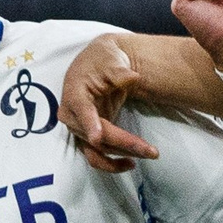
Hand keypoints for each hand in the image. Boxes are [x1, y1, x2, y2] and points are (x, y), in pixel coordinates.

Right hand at [62, 35, 158, 173]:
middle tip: (151, 151)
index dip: (90, 125)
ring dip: (122, 156)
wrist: (99, 64)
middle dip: (124, 143)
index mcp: (74, 93)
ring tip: (149, 154)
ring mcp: (79, 129)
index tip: (97, 138)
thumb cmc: (103, 59)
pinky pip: (97, 157)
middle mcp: (72, 115)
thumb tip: (133, 77)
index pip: (82, 111)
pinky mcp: (88, 137)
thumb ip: (119, 71)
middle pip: (97, 136)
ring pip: (97, 151)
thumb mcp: (111, 59)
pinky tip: (131, 164)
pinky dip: (112, 164)